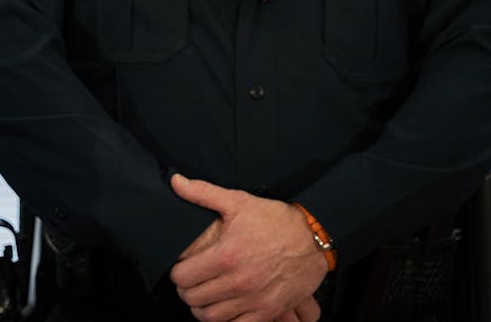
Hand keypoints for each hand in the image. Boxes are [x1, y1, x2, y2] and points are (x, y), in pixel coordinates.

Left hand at [168, 174, 326, 321]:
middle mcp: (239, 282)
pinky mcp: (269, 311)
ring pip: (211, 317)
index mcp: (226, 256)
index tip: (181, 267)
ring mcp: (254, 300)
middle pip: (193, 298)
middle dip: (186, 290)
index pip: (182, 276)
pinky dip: (226, 320)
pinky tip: (224, 308)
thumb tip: (176, 182)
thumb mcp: (238, 201)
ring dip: (202, 308)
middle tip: (190, 282)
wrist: (314, 240)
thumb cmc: (276, 221)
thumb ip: (202, 193)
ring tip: (203, 296)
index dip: (177, 272)